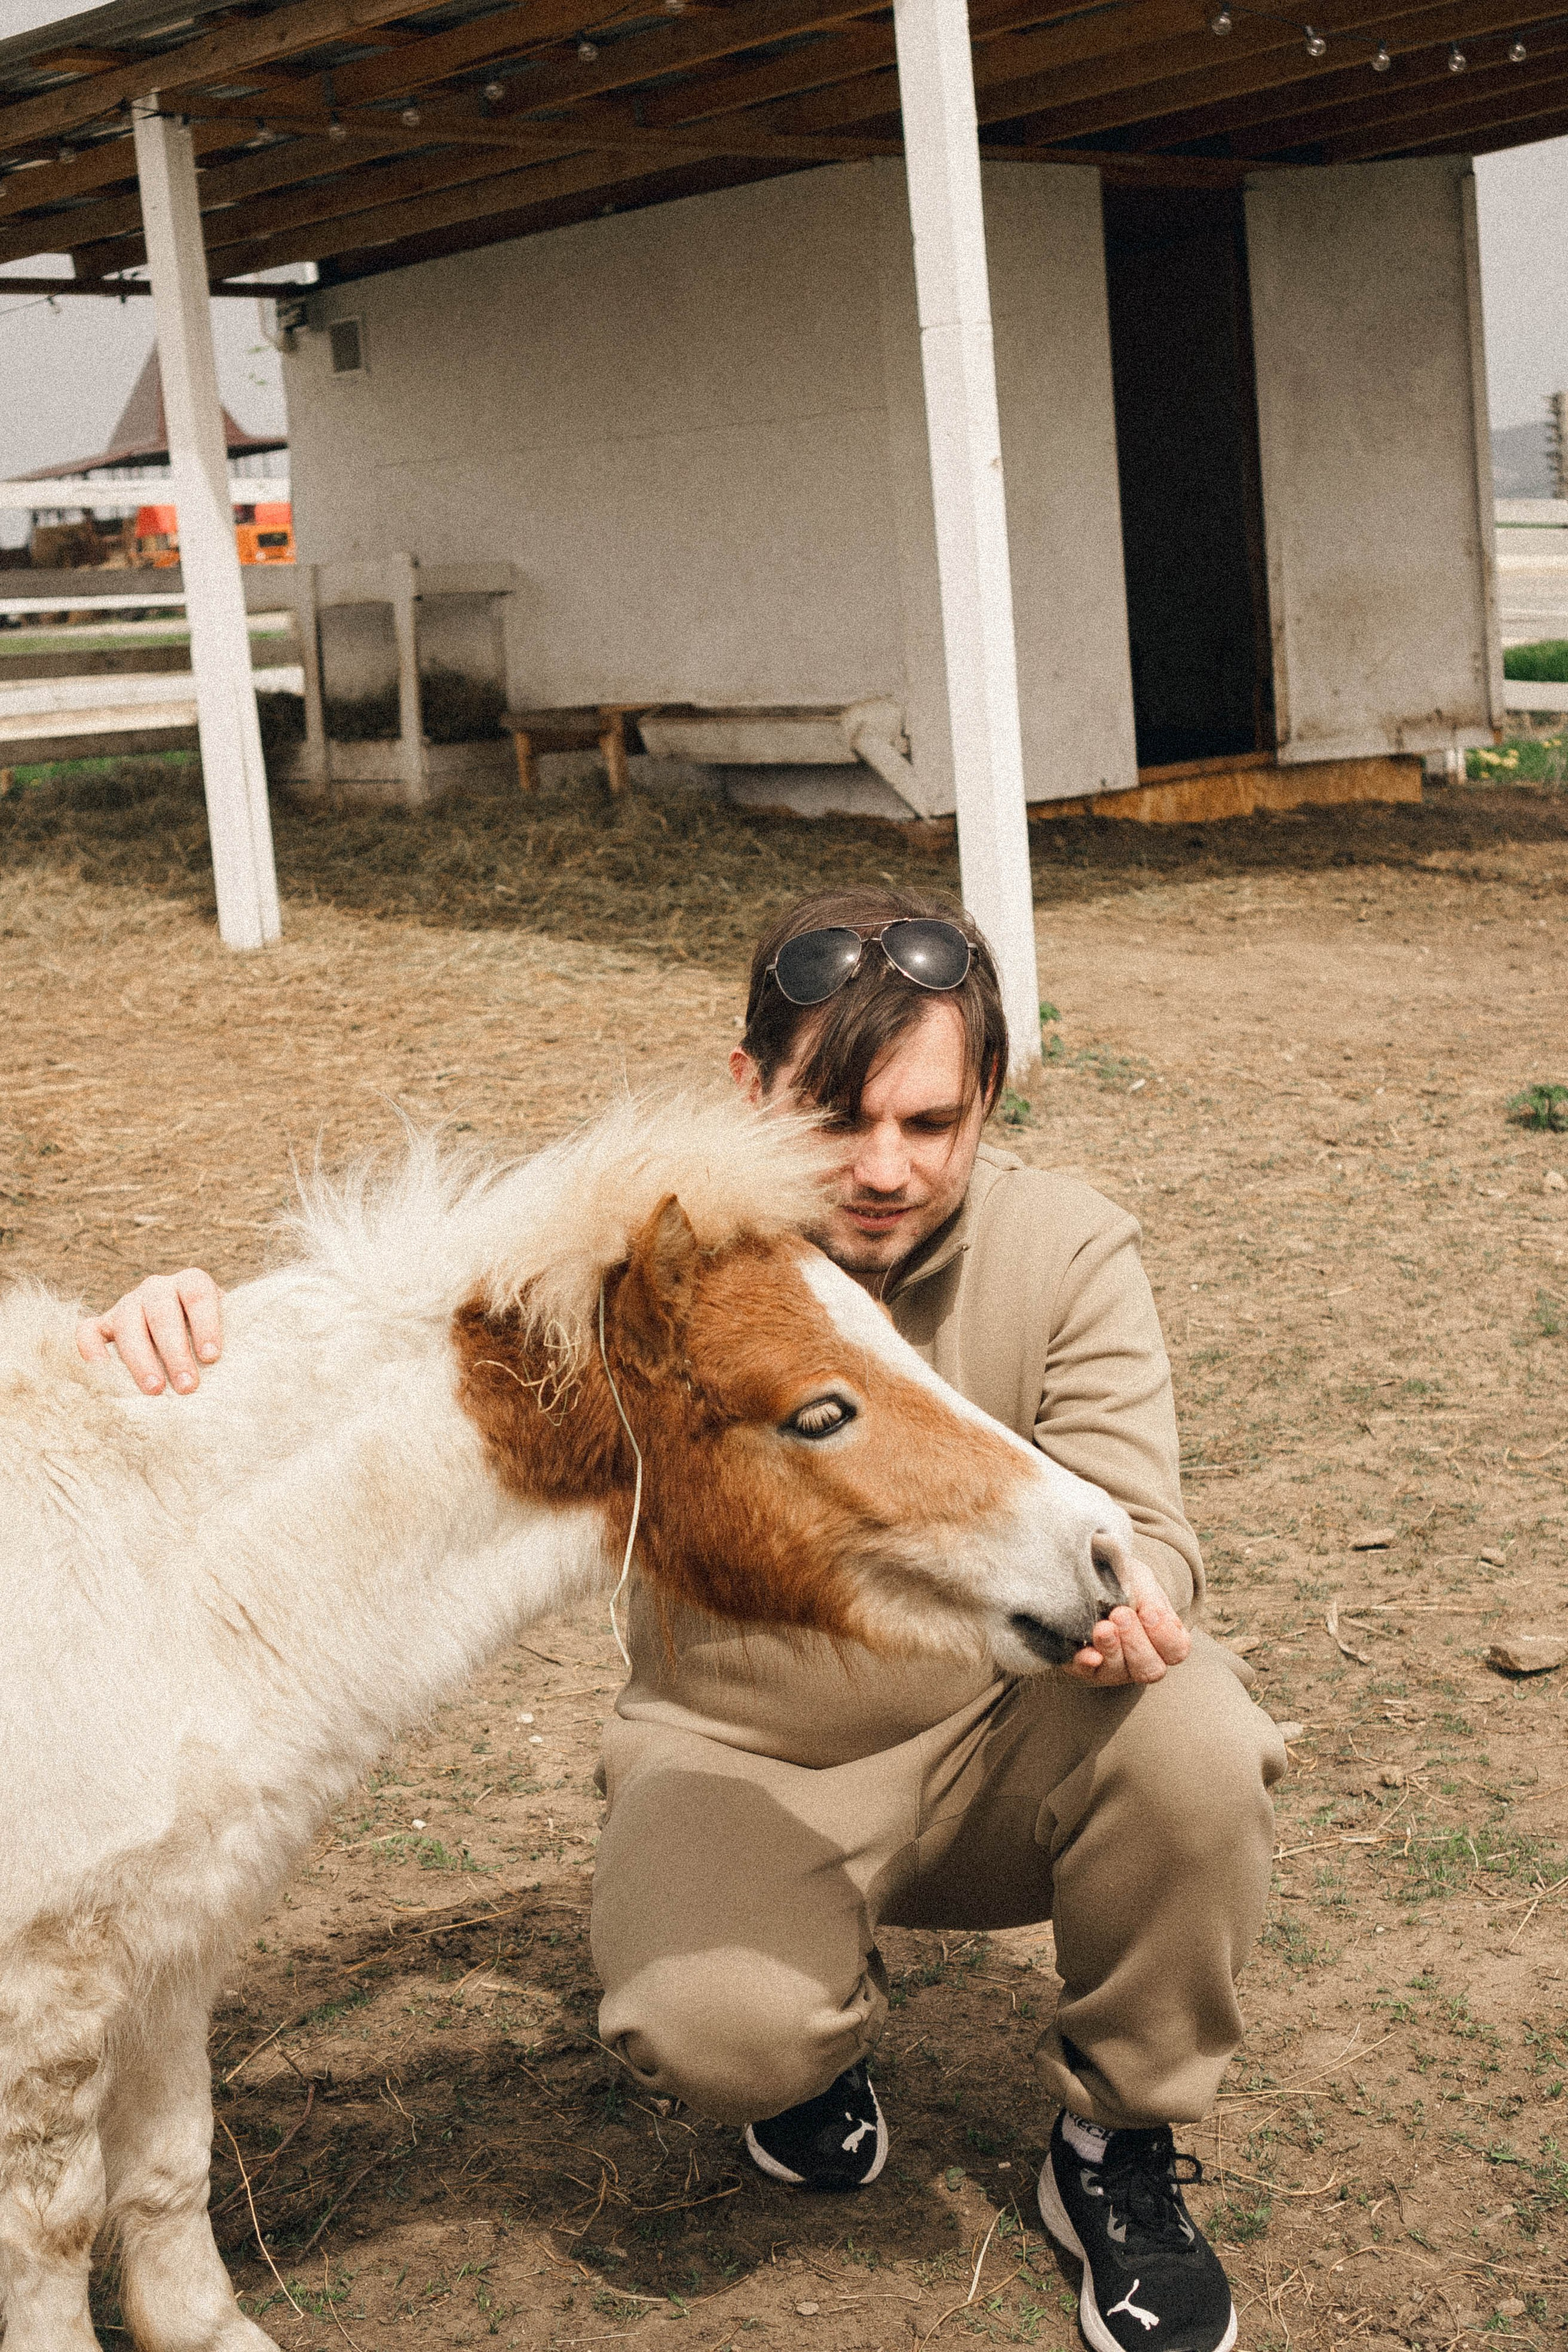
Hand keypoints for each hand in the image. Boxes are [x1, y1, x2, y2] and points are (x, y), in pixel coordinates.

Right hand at [76, 1269, 224, 1395]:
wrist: (181, 1334)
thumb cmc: (209, 1340)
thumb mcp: (227, 1331)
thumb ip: (233, 1342)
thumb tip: (243, 1374)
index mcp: (191, 1282)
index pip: (198, 1294)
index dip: (206, 1324)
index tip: (212, 1357)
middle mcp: (157, 1288)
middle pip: (162, 1312)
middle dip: (175, 1352)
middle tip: (188, 1386)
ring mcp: (128, 1303)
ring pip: (128, 1322)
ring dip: (141, 1358)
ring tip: (155, 1390)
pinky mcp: (103, 1324)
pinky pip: (88, 1330)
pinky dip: (91, 1348)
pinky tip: (102, 1371)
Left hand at [1065, 1554, 1190, 1686]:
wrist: (1087, 1577)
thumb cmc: (1123, 1582)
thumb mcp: (1140, 1580)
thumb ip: (1149, 1596)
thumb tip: (1150, 1613)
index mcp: (1164, 1640)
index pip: (1177, 1650)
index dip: (1165, 1635)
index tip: (1149, 1612)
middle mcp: (1143, 1661)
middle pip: (1151, 1669)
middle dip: (1136, 1642)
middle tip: (1121, 1614)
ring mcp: (1114, 1668)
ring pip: (1119, 1672)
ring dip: (1112, 1649)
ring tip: (1103, 1627)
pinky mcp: (1085, 1668)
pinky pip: (1086, 1672)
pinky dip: (1088, 1663)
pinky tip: (1089, 1654)